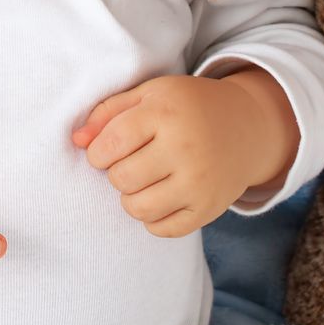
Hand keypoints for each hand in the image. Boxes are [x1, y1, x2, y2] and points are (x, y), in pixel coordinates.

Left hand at [71, 69, 296, 238]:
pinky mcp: (209, 209)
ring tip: (142, 181)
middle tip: (130, 162)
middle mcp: (185, 149)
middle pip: (122, 178)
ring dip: (130, 198)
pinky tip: (159, 196)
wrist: (248, 126)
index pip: (110, 144)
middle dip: (116, 172)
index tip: (105, 150)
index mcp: (165, 114)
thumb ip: (107, 113)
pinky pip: (162, 229)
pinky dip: (152, 218)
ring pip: (138, 208)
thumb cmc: (186, 107)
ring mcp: (200, 183)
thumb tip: (76, 141)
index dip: (97, 152)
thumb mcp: (148, 94)